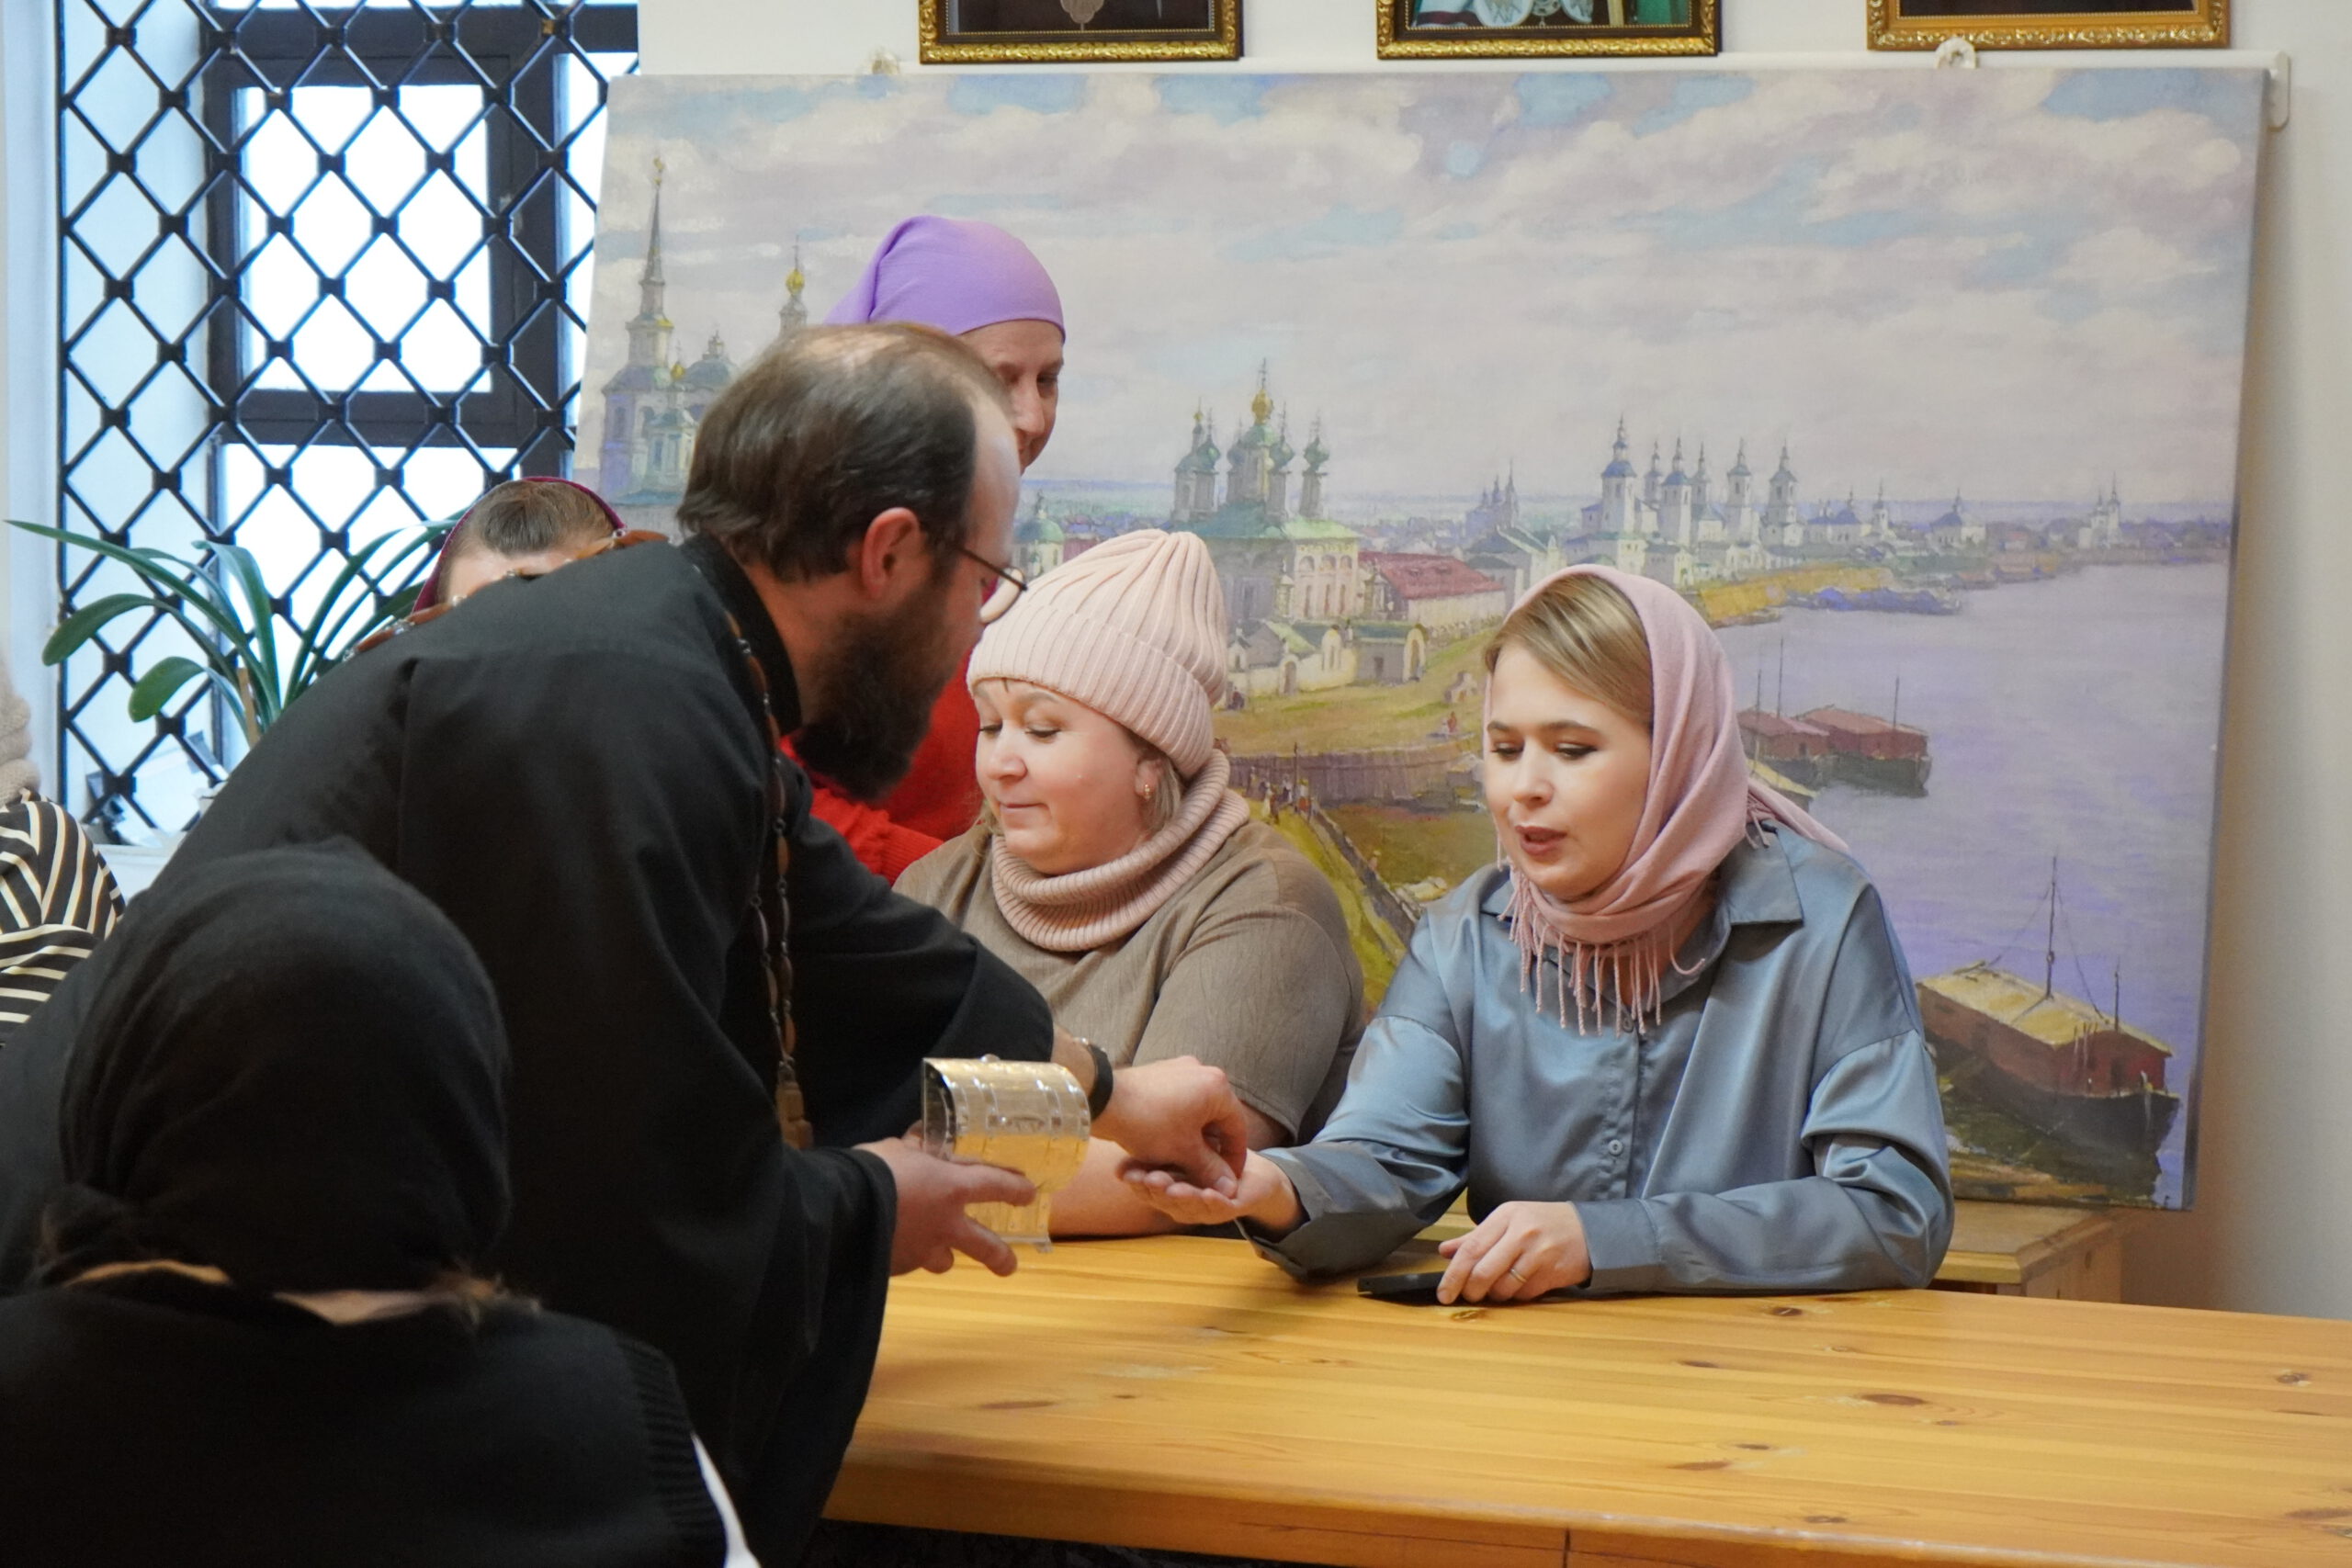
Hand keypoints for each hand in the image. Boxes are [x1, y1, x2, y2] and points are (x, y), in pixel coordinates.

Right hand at [857, 1136, 1036, 1277]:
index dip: (1014, 1188)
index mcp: (951, 1188)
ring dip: (941, 1255)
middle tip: (1009, 1266)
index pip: (995, 1185)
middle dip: (1001, 1257)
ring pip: (944, 1261)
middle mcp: (945, 1224)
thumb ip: (915, 1152)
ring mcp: (922, 1250)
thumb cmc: (873, 1170)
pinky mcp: (897, 1268)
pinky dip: (903, 1253)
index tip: (1029, 1193)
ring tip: (933, 1250)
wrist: (841, 1210)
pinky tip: (889, 1244)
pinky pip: (908, 1262)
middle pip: (986, 1246)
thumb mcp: (899, 1151)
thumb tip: (918, 1143)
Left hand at [1093, 1055, 1248, 1196]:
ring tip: (1183, 1159)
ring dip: (1194, 1136)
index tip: (1227, 1179)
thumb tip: (1230, 1189)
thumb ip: (1210, 1169)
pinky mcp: (1160, 1072)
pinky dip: (1179, 1122)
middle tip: (1204, 1172)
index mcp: (1217, 1086)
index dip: (1234, 1158)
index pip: (1237, 1127)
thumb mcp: (1183, 1152)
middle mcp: (1203, 1071)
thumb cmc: (1148, 1123)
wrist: (1102, 1098)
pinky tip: (1166, 1141)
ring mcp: (1180, 1069)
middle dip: (1212, 1147)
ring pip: (1197, 1110)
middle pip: (1218, 1117)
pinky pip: (1180, 1101)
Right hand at [1123, 1149, 1301, 1232]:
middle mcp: (1182, 1205)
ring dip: (1182, 1197)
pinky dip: (1213, 1201)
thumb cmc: (1212, 1154)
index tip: (1122, 1172)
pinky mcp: (1230, 1210)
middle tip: (1148, 1178)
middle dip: (1155, 1189)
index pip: (1145, 1187)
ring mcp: (1204, 1211)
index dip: (1134, 1180)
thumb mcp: (1183, 1142)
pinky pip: (1220, 1209)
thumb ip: (1158, 1146)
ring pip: (1189, 1207)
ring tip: (1174, 1188)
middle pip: (1164, 1200)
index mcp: (1167, 1190)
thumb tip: (1124, 1144)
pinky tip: (1208, 1193)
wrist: (1253, 1173)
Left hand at [1434, 1201, 1590, 1304]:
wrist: (1588, 1230)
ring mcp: (1538, 1253)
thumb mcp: (1509, 1220)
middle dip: (1470, 1290)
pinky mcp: (1552, 1273)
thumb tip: (1444, 1251)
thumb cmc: (1542, 1224)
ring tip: (1500, 1286)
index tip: (1443, 1293)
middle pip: (1483, 1271)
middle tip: (1468, 1295)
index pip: (1470, 1249)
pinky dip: (1517, 1295)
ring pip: (1502, 1287)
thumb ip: (1476, 1236)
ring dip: (1495, 1294)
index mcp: (1505, 1216)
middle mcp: (1521, 1233)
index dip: (1453, 1274)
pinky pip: (1524, 1294)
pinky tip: (1522, 1284)